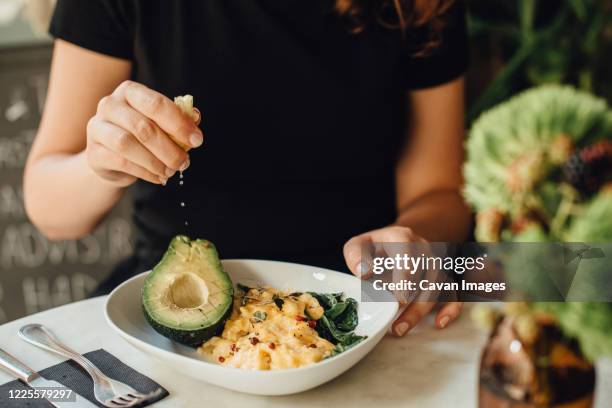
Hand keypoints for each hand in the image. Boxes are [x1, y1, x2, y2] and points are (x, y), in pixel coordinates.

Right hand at [86, 80, 202, 186]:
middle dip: (169, 148)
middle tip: (184, 162)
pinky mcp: (93, 152)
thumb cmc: (141, 135)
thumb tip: (195, 116)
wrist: (112, 158)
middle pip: (143, 127)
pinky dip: (145, 172)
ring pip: (128, 144)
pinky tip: (159, 177)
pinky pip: (121, 162)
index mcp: (129, 92)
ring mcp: (97, 128)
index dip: (179, 123)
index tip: (197, 140)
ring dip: (156, 161)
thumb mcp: (161, 124)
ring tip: (171, 171)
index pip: (156, 104)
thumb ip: (178, 119)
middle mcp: (109, 105)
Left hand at [343, 225, 462, 335]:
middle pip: (425, 274)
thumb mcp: (358, 245)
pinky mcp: (442, 279)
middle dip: (411, 301)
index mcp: (402, 237)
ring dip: (420, 311)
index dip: (406, 274)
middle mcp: (423, 248)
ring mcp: (435, 264)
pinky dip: (451, 308)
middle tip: (394, 323)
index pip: (407, 251)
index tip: (400, 296)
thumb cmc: (373, 248)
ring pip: (437, 287)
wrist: (394, 243)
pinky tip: (439, 323)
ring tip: (400, 329)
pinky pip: (454, 293)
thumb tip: (364, 272)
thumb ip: (355, 255)